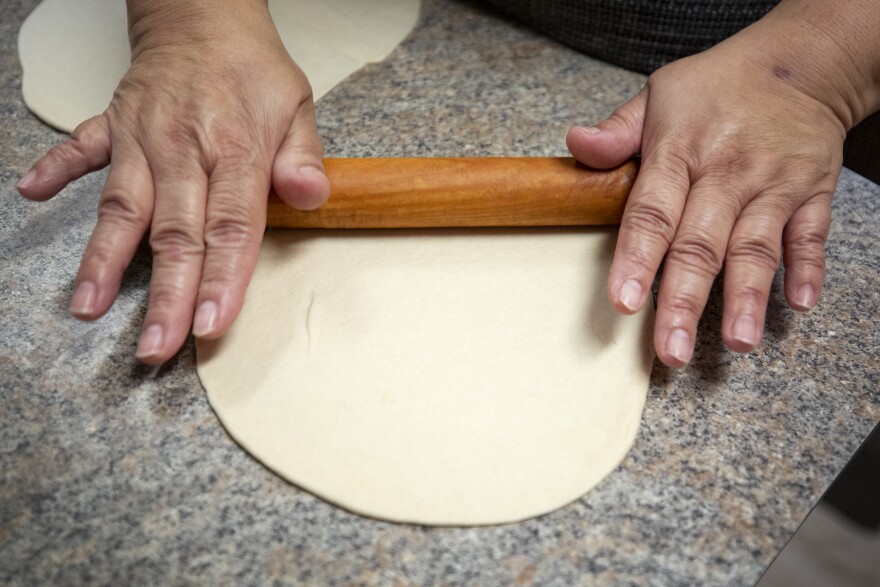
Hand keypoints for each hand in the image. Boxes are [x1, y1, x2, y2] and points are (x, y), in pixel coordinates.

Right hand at [16, 0, 328, 363]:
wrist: (206, 16)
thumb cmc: (253, 70)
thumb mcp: (298, 105)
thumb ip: (303, 157)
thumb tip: (312, 197)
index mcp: (237, 147)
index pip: (232, 226)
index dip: (222, 279)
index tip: (210, 325)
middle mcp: (184, 147)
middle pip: (174, 232)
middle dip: (165, 294)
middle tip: (155, 346)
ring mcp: (142, 136)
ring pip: (122, 206)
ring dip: (103, 259)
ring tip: (87, 307)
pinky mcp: (112, 123)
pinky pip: (81, 149)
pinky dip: (57, 170)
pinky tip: (33, 196)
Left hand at [567, 14, 855, 366]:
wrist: (798, 64)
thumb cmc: (715, 87)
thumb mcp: (658, 95)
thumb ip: (617, 131)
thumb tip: (576, 145)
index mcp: (680, 151)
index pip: (652, 212)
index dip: (636, 259)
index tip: (623, 302)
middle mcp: (726, 173)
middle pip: (701, 245)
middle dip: (685, 301)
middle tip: (671, 350)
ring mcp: (772, 184)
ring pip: (756, 248)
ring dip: (747, 298)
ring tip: (738, 342)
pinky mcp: (812, 192)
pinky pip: (811, 235)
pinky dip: (807, 269)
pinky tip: (798, 305)